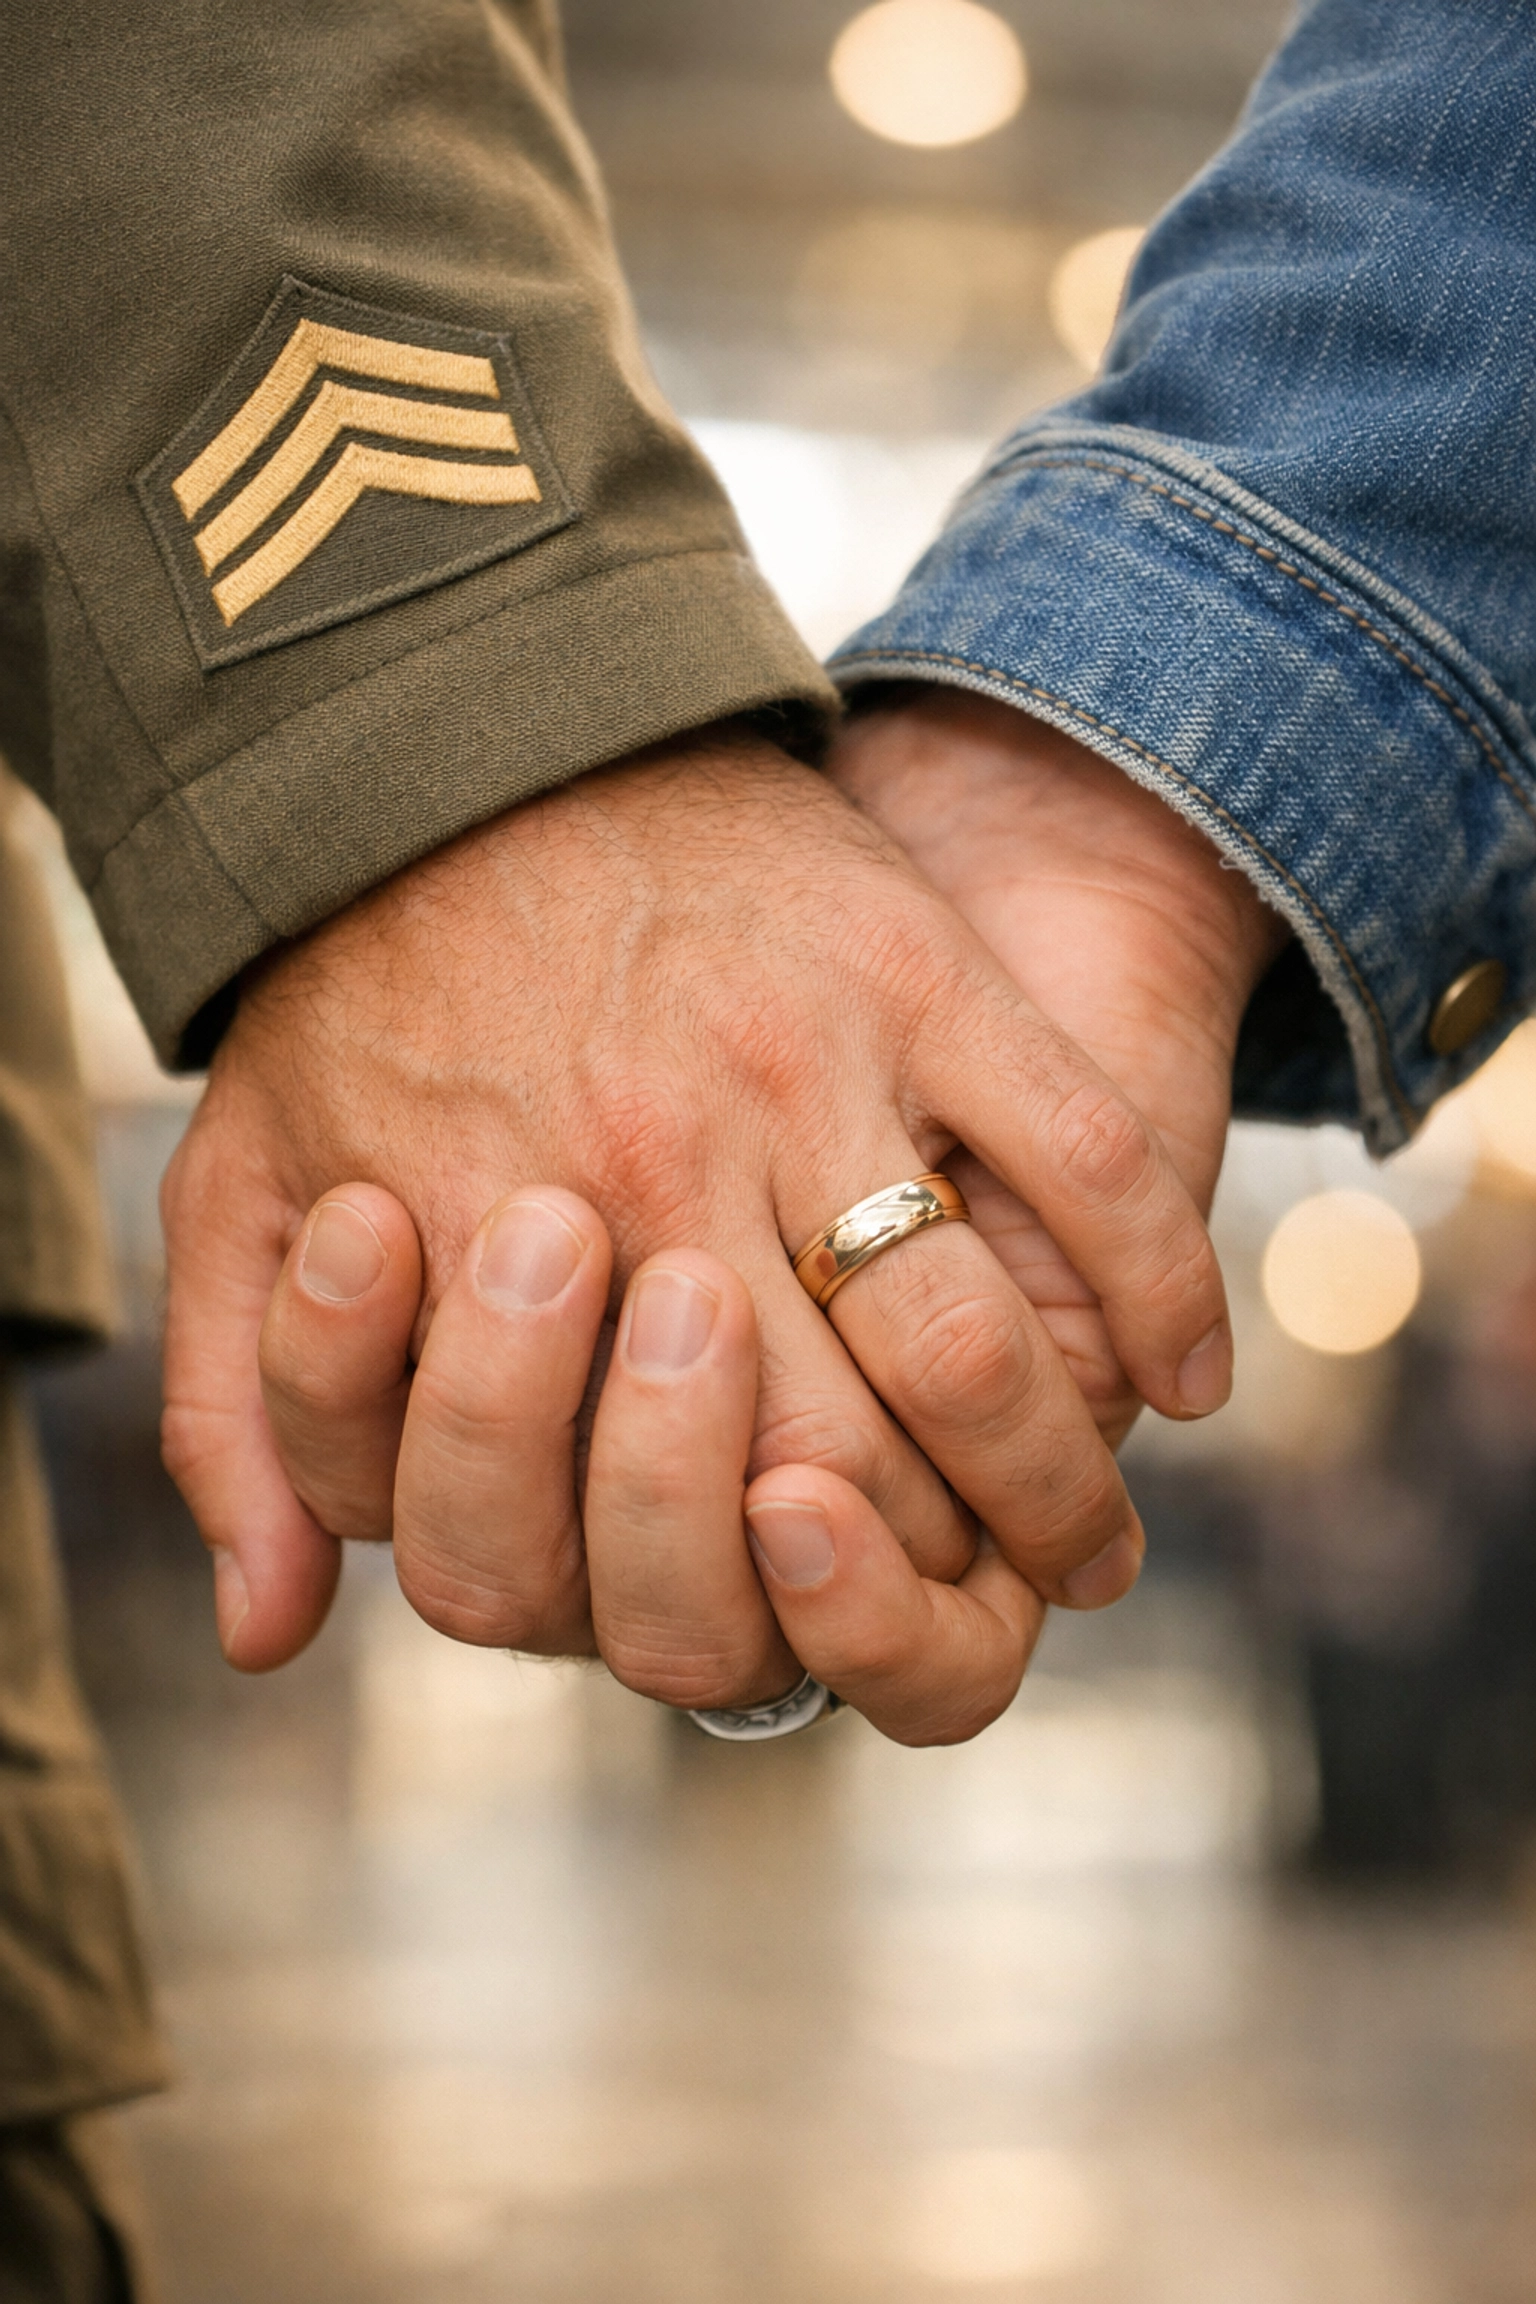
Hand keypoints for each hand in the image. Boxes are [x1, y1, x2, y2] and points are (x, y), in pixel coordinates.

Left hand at [160, 722, 1229, 1670]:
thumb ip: (245, 1421)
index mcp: (513, 1258)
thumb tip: (268, 1635)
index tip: (813, 1599)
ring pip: (971, 1345)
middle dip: (932, 1570)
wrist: (457, 720)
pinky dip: (1160, 1285)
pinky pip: (1083, 1155)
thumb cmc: (349, 977)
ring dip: (1053, 1476)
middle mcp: (671, 1176)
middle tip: (999, 1603)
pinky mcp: (919, 967)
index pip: (662, 1527)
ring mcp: (816, 1067)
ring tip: (1095, 1545)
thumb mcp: (234, 1193)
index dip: (756, 1610)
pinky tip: (1187, 1380)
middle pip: (842, 1464)